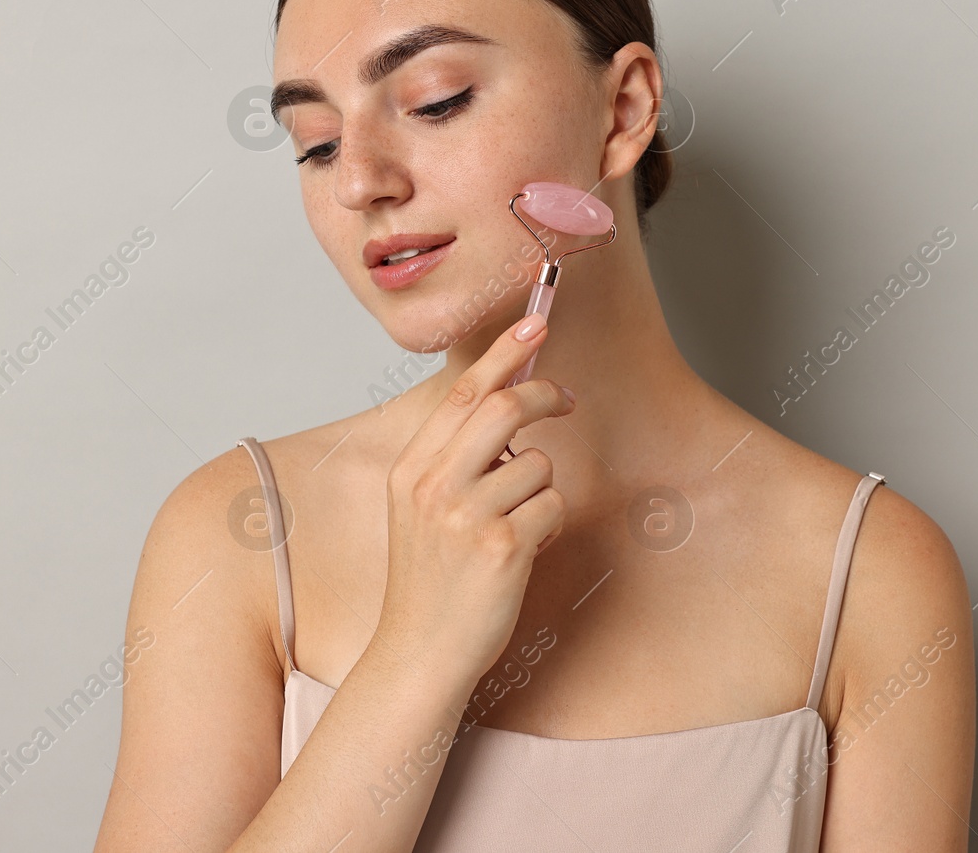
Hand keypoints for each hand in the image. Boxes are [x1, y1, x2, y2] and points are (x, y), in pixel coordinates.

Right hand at [374, 314, 574, 691]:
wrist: (419, 654)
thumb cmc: (428, 582)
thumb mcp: (419, 510)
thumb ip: (452, 458)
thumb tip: (504, 403)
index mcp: (410, 470)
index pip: (463, 393)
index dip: (504, 353)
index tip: (535, 324)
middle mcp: (433, 486)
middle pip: (504, 409)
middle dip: (546, 394)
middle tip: (568, 399)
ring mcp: (466, 516)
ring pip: (538, 464)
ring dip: (543, 488)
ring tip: (520, 524)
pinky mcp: (503, 547)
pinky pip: (554, 506)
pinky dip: (552, 524)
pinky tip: (526, 549)